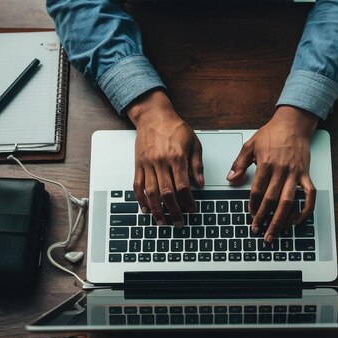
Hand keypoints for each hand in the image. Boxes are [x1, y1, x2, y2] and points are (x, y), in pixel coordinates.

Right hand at [128, 90, 203, 227]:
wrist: (153, 115)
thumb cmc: (174, 127)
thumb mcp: (193, 142)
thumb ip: (197, 164)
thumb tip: (200, 183)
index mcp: (176, 156)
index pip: (182, 185)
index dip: (187, 201)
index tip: (191, 210)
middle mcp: (160, 161)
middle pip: (166, 192)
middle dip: (173, 211)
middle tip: (178, 223)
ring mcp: (147, 163)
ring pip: (150, 192)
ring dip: (156, 209)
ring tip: (161, 221)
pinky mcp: (138, 164)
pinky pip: (137, 185)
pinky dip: (140, 199)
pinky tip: (145, 208)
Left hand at [227, 106, 317, 242]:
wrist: (293, 123)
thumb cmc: (272, 133)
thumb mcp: (250, 145)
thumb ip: (239, 163)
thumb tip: (230, 178)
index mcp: (265, 164)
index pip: (257, 191)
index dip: (253, 205)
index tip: (251, 215)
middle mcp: (281, 170)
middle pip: (271, 200)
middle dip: (264, 218)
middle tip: (258, 231)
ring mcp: (295, 173)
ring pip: (288, 201)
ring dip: (281, 220)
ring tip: (275, 233)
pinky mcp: (306, 174)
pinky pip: (310, 196)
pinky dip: (305, 210)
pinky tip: (297, 220)